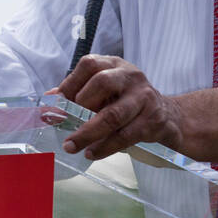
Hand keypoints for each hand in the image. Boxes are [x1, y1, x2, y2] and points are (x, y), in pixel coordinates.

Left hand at [52, 55, 183, 160]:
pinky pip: (125, 135)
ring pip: (113, 114)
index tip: (56, 105)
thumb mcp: (106, 93)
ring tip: (72, 146)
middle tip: (63, 125)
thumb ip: (78, 95)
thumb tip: (48, 103)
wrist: (169, 116)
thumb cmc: (128, 103)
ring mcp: (144, 97)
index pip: (89, 64)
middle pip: (102, 82)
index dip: (70, 83)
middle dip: (79, 106)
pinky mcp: (153, 120)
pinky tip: (93, 153)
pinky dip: (105, 147)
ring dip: (88, 133)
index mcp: (115, 65)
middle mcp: (131, 76)